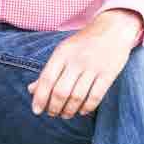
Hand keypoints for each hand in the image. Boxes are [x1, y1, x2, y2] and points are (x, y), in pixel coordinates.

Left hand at [28, 9, 142, 119]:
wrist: (112, 29)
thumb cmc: (83, 43)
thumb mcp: (63, 51)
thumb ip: (48, 71)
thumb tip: (31, 90)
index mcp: (62, 53)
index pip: (47, 79)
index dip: (40, 97)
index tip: (36, 110)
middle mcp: (76, 60)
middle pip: (61, 91)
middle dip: (54, 107)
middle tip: (52, 114)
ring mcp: (93, 67)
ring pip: (77, 97)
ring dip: (69, 110)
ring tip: (65, 114)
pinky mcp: (108, 74)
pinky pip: (95, 97)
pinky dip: (86, 108)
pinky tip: (81, 111)